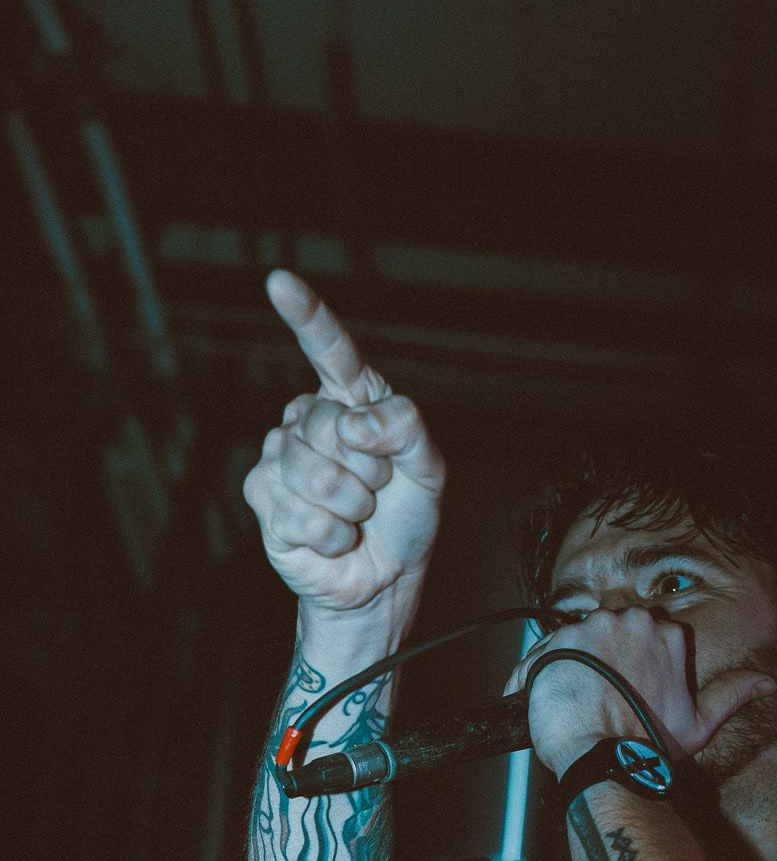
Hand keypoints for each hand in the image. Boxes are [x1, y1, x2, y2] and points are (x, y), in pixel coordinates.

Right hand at [242, 271, 444, 626]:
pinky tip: (335, 538)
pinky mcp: (263, 499)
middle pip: (329, 426)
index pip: (330, 350)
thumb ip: (406, 429)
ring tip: (356, 516)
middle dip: (367, 470)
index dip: (307, 316)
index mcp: (351, 401)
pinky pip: (301, 512)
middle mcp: (309, 420)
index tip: (279, 282)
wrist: (382, 579)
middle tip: (375, 492)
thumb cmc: (403, 518)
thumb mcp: (428, 470)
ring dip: (350, 506)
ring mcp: (280, 458)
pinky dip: (331, 535)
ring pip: (314, 472)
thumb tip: (355, 423)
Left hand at [507, 606, 776, 775]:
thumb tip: (767, 683)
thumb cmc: (651, 746)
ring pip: (573, 638)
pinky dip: (532, 675)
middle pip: (607, 630)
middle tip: (595, 697)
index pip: (641, 633)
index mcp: (666, 633)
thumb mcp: (701, 721)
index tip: (621, 687)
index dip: (628, 663)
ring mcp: (592, 628)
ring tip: (567, 701)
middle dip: (598, 659)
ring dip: (566, 665)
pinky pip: (538, 652)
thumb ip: (733, 693)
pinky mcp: (556, 641)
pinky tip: (538, 699)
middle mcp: (630, 620)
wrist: (605, 761)